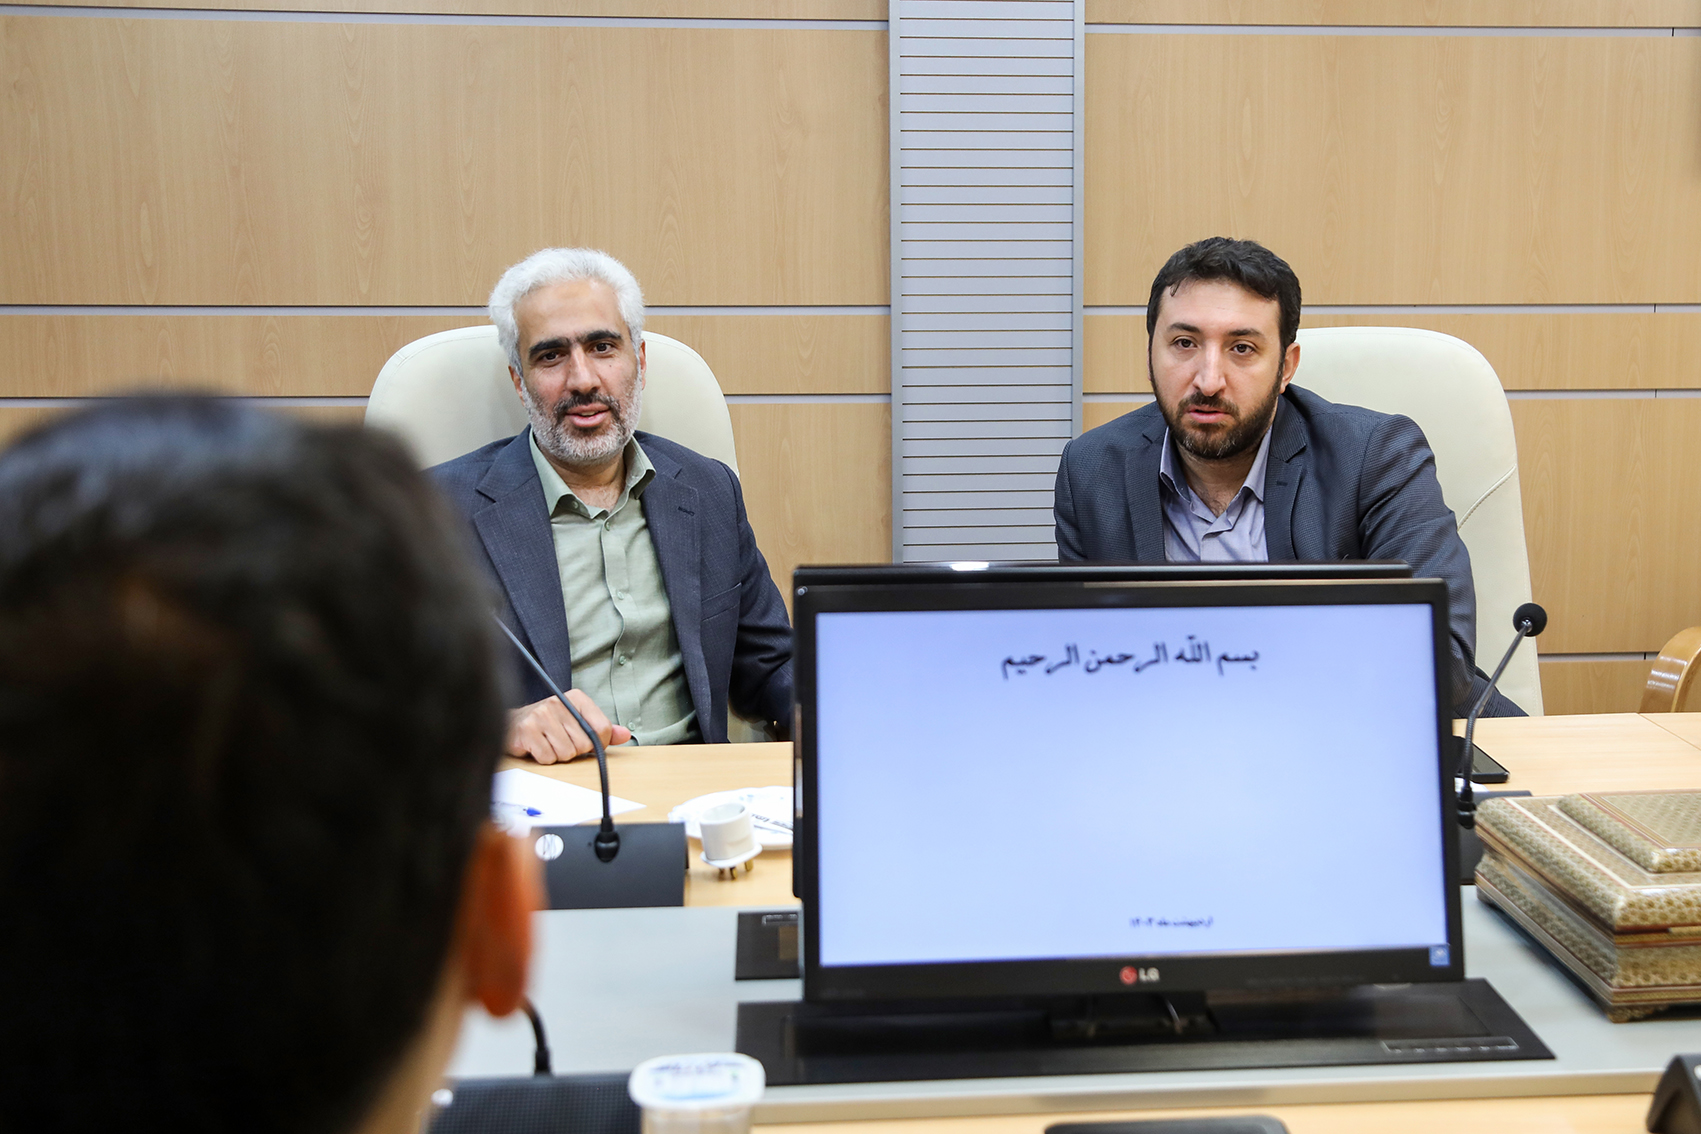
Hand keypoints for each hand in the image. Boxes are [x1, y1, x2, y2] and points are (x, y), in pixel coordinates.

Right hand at [505, 691, 631, 764]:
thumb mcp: (578, 721)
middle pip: (584, 744)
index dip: (598, 743)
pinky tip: (537, 747)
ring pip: (566, 753)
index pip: (602, 728)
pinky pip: (548, 758)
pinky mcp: (526, 730)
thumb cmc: (549, 724)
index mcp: (576, 698)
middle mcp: (558, 702)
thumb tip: (625, 735)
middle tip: (560, 741)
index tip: (587, 742)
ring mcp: (541, 715)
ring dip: (558, 755)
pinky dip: (544, 758)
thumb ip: (602, 729)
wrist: (512, 723)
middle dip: (574, 750)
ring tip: (548, 743)